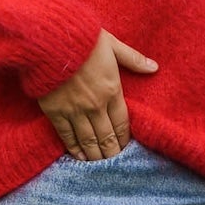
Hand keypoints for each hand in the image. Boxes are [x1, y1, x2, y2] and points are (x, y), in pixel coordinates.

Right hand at [39, 30, 158, 159]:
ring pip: (88, 141)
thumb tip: (154, 67)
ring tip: (100, 165)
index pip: (122, 123)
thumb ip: (133, 59)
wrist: (50, 40)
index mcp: (111, 90)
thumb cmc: (82, 39)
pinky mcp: (55, 112)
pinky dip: (74, 148)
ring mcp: (74, 111)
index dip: (124, 138)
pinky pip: (67, 136)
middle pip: (106, 137)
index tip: (126, 147)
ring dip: (95, 156)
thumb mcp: (113, 45)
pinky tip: (79, 156)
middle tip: (115, 164)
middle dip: (112, 152)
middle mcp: (95, 105)